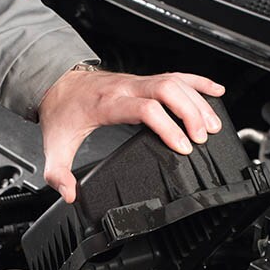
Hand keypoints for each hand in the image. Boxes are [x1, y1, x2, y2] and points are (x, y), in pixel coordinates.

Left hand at [38, 70, 225, 202]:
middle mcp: (125, 88)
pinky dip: (198, 82)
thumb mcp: (54, 146)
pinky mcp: (144, 79)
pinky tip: (215, 92)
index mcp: (107, 104)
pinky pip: (176, 75)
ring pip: (175, 81)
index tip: (182, 147)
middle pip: (167, 90)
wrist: (57, 84)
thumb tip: (71, 194)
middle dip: (190, 113)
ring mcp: (136, 81)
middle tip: (203, 138)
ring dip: (198, 101)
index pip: (145, 109)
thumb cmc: (62, 112)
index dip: (167, 127)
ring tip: (213, 125)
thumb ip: (58, 173)